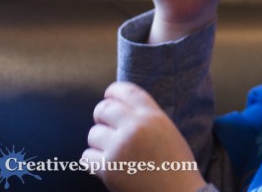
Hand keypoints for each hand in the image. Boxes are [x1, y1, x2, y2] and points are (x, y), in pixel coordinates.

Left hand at [82, 82, 206, 191]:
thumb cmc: (174, 163)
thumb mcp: (167, 130)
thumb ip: (145, 117)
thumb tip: (117, 109)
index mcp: (153, 116)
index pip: (126, 91)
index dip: (113, 91)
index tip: (109, 95)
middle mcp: (135, 127)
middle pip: (104, 109)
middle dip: (102, 116)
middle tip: (106, 125)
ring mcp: (120, 148)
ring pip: (93, 134)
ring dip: (99, 142)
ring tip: (113, 151)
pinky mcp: (108, 169)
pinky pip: (86, 157)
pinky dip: (93, 161)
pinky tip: (106, 164)